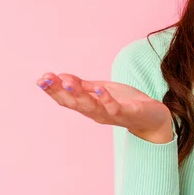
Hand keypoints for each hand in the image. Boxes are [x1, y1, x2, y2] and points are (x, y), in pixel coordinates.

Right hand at [36, 73, 173, 142]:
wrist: (153, 117)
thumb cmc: (126, 102)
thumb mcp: (102, 90)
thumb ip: (84, 86)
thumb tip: (62, 77)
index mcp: (89, 106)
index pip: (67, 99)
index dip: (52, 90)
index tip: (40, 79)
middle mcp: (96, 113)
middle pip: (74, 103)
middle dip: (58, 91)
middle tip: (45, 79)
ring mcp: (111, 114)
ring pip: (91, 106)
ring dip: (78, 94)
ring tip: (67, 81)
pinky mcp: (127, 113)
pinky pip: (114, 108)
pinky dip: (106, 99)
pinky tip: (100, 88)